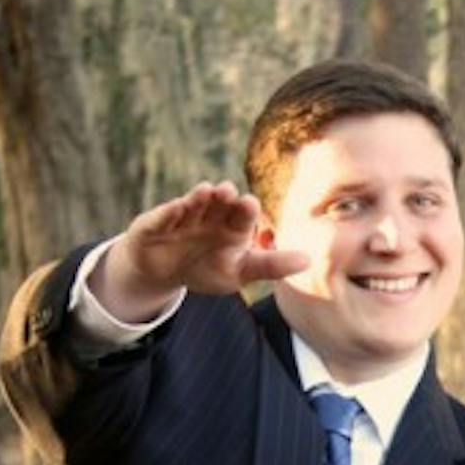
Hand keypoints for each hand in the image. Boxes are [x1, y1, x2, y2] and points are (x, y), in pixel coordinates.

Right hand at [92, 181, 309, 320]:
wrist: (164, 273)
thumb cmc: (206, 268)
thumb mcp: (240, 271)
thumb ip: (271, 266)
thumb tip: (309, 260)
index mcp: (232, 226)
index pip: (242, 216)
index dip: (245, 210)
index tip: (251, 203)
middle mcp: (209, 215)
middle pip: (218, 204)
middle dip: (224, 197)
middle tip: (230, 192)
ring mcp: (182, 217)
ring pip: (193, 204)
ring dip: (199, 198)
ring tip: (208, 192)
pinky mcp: (155, 224)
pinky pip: (164, 216)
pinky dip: (170, 212)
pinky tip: (177, 208)